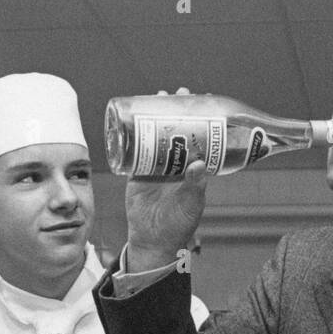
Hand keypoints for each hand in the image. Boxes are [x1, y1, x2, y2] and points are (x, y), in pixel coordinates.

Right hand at [124, 88, 207, 271]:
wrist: (153, 240)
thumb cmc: (178, 224)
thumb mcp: (191, 204)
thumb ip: (196, 185)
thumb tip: (200, 163)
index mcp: (192, 169)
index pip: (199, 138)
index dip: (199, 120)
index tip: (201, 102)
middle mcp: (175, 163)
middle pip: (176, 129)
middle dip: (177, 110)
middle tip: (178, 93)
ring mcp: (155, 165)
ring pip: (156, 133)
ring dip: (155, 115)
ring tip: (156, 96)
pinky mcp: (137, 170)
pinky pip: (134, 147)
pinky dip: (133, 133)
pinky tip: (132, 116)